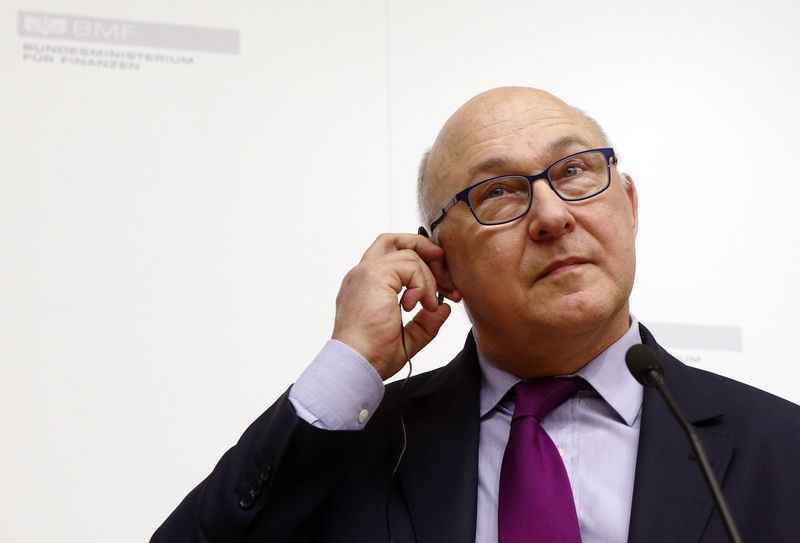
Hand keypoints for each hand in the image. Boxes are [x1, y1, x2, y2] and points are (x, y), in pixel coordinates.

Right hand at [332, 233, 460, 380]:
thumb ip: (425, 323)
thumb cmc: (371, 356)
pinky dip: (422, 284)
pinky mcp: (375, 275)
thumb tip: (442, 309)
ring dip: (428, 279)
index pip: (390, 256)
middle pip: (394, 241)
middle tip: (445, 277)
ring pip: (408, 254)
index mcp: (365, 287)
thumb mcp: (407, 338)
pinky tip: (418, 305)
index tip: (440, 278)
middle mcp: (362, 274)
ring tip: (429, 305)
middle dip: (425, 251)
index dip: (417, 259)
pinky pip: (410, 265)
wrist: (357, 364)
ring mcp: (366, 272)